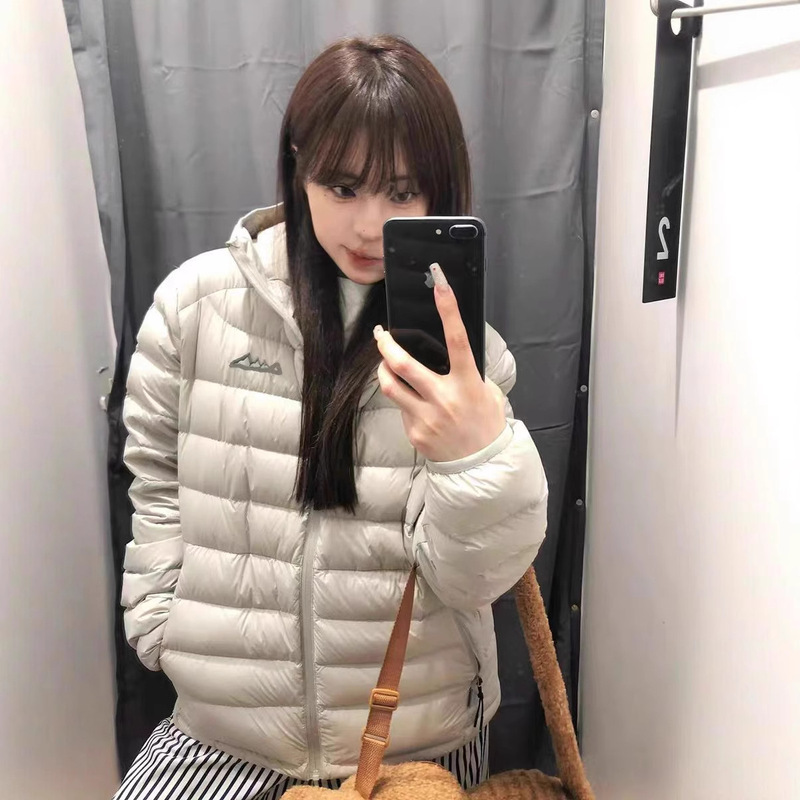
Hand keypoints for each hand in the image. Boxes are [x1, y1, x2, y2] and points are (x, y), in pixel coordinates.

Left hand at [374, 263, 506, 462]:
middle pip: (404, 363)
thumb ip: (466, 372)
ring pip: (391, 386)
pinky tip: (414, 404)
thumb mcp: (485, 393)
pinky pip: (402, 408)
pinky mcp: (415, 432)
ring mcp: (427, 417)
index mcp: (467, 383)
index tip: (440, 284)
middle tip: (380, 333)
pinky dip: (404, 400)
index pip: (457, 340)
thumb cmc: (485, 424)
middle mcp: (445, 398)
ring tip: (384, 362)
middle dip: (386, 344)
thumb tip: (446, 353)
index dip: (448, 310)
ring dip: (383, 369)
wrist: (481, 467)